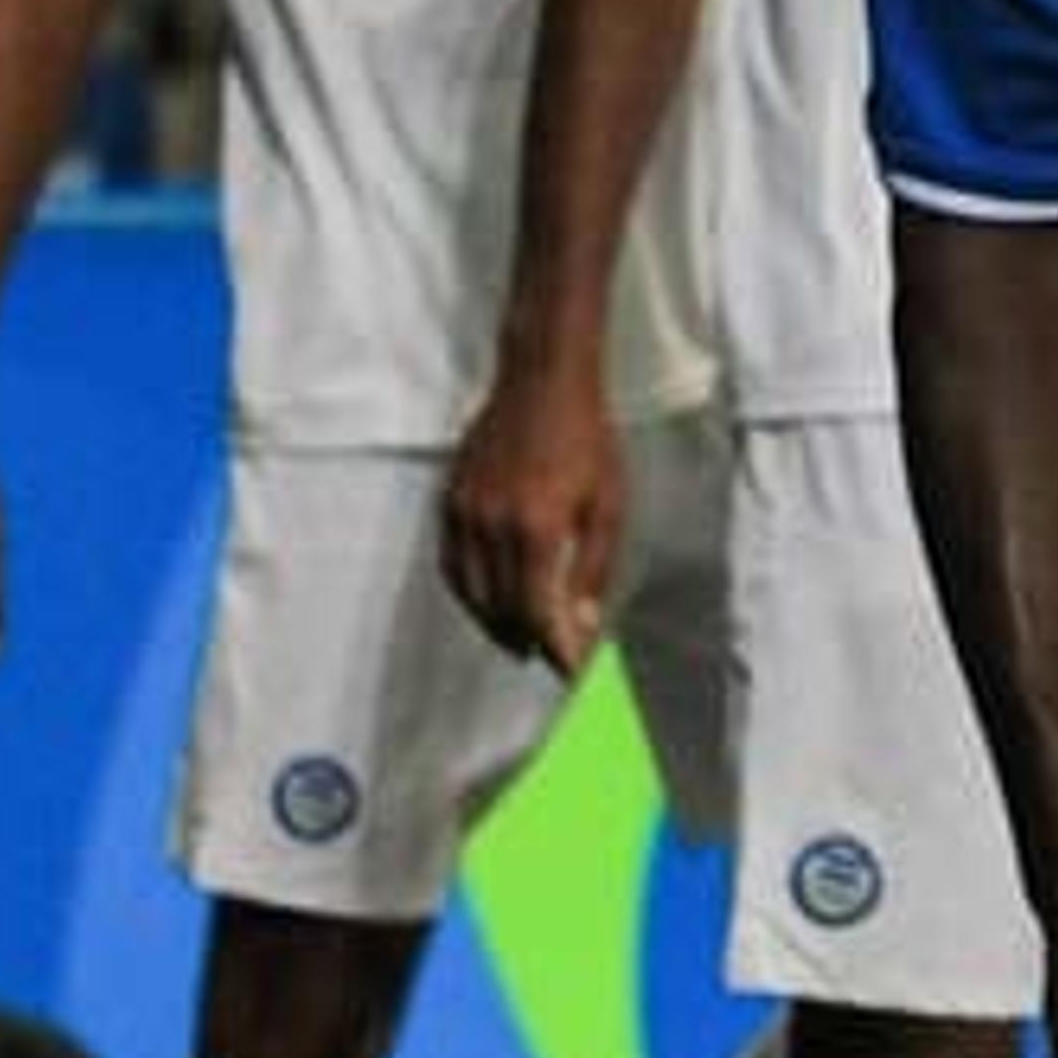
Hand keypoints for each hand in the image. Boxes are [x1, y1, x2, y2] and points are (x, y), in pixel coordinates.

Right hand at [436, 368, 619, 674]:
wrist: (542, 381)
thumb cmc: (587, 439)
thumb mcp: (608, 504)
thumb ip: (594, 567)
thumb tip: (584, 621)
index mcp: (536, 530)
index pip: (541, 615)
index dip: (558, 652)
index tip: (574, 676)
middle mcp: (493, 528)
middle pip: (505, 612)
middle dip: (530, 642)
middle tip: (554, 658)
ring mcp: (464, 515)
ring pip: (473, 595)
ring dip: (498, 625)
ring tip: (524, 639)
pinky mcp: (450, 502)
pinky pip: (453, 567)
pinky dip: (471, 595)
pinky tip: (491, 602)